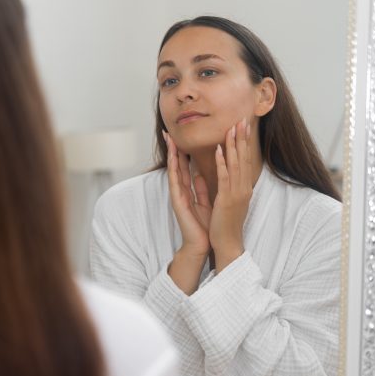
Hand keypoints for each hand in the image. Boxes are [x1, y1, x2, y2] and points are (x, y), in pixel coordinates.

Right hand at [163, 131, 211, 293]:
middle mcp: (181, 190)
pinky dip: (175, 168)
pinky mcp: (178, 201)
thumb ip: (201, 188)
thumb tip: (200, 174)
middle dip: (173, 148)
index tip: (180, 136)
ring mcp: (178, 195)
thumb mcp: (205, 202)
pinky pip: (176, 181)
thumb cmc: (204, 224)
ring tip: (169, 139)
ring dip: (171, 155)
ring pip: (174, 170)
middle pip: (177, 165)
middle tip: (168, 132)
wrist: (203, 243)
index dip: (183, 151)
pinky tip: (174, 158)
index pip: (185, 166)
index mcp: (189, 190)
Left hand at [210, 118, 252, 271]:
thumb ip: (222, 185)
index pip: (244, 160)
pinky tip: (220, 149)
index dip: (244, 143)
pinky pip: (225, 177)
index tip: (243, 127)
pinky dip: (223, 162)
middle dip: (242, 138)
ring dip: (234, 144)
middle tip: (243, 119)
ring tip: (232, 127)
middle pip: (243, 158)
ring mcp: (237, 193)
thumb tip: (218, 174)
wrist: (227, 244)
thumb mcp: (224, 201)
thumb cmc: (224, 224)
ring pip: (235, 164)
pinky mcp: (227, 199)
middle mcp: (243, 188)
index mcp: (243, 188)